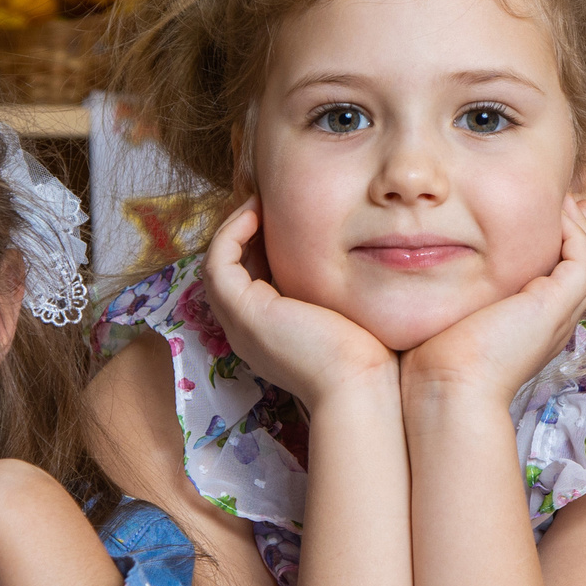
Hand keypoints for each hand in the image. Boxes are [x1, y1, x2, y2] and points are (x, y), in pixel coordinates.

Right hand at [201, 197, 396, 403]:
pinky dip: (231, 234)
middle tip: (268, 203)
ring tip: (259, 203)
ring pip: (219, 264)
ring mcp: (240, 323)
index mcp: (270, 333)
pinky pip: (218, 262)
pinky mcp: (242, 312)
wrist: (361, 383)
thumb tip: (357, 258)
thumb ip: (336, 289)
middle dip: (247, 234)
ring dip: (235, 228)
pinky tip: (257, 214)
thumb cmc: (366, 355)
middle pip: (233, 270)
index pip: (252, 279)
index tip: (285, 218)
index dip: (261, 245)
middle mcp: (248, 330)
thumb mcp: (344, 312)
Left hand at [401, 198, 585, 402]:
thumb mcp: (447, 316)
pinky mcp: (558, 304)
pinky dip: (574, 230)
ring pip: (585, 257)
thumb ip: (448, 293)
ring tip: (557, 194)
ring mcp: (560, 313)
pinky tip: (553, 209)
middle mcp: (552, 320)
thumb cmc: (433, 361)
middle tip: (552, 194)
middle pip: (575, 264)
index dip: (548, 241)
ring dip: (574, 223)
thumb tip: (418, 267)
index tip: (527, 212)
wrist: (446, 387)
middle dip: (567, 227)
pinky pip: (582, 257)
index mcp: (530, 325)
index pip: (553, 275)